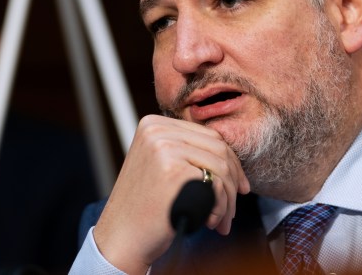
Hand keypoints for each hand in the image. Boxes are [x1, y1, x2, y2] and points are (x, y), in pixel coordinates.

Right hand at [93, 114, 249, 273]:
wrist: (121, 237)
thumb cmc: (145, 206)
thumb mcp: (161, 164)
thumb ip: (188, 150)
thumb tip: (232, 156)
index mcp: (154, 123)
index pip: (210, 136)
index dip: (231, 163)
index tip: (239, 186)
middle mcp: (157, 131)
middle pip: (219, 149)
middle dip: (234, 181)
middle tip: (233, 209)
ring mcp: (164, 148)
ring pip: (222, 167)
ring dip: (228, 199)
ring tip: (222, 220)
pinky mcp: (173, 171)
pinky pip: (216, 185)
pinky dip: (219, 208)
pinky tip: (209, 221)